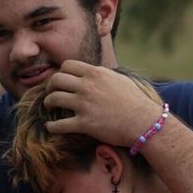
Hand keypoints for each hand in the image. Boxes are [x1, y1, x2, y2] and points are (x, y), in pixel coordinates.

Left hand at [43, 61, 161, 146]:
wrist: (144, 122)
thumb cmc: (135, 101)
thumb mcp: (118, 79)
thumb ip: (101, 74)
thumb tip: (92, 72)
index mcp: (96, 73)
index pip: (67, 65)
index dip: (60, 72)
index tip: (60, 80)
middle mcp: (87, 86)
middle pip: (56, 79)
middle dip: (49, 86)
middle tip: (50, 93)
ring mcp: (84, 105)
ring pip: (54, 99)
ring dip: (48, 103)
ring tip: (49, 107)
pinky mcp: (84, 124)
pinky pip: (59, 125)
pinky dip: (51, 126)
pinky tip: (50, 127)